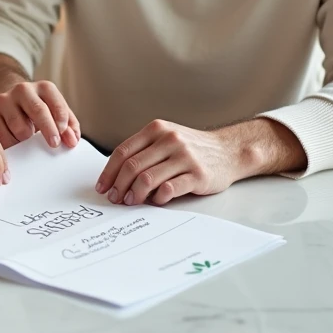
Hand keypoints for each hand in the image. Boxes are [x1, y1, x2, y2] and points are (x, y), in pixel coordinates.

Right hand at [0, 80, 80, 149]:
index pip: (56, 104)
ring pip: (19, 127)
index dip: (61, 121)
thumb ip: (68, 126)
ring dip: (27, 139)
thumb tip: (72, 140)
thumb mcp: (55, 114)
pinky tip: (14, 142)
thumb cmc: (36, 112)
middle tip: (53, 144)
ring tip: (28, 141)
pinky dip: (11, 143)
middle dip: (48, 129)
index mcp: (44, 88)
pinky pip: (2, 135)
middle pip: (38, 110)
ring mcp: (4, 100)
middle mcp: (23, 89)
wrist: (8, 103)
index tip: (63, 136)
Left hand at [95, 120, 243, 205]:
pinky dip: (158, 198)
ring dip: (135, 194)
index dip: (109, 172)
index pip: (123, 152)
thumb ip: (144, 152)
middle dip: (119, 186)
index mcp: (156, 129)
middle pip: (132, 166)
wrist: (228, 150)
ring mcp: (184, 156)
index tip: (103, 187)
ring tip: (132, 202)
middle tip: (116, 199)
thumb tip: (117, 178)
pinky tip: (156, 200)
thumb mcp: (166, 139)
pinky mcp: (197, 175)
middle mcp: (169, 140)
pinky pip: (169, 189)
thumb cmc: (192, 148)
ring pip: (147, 178)